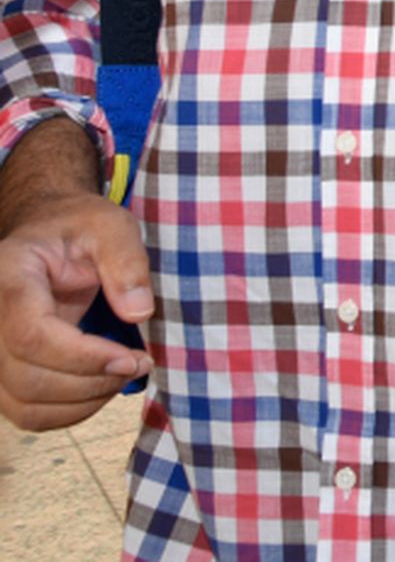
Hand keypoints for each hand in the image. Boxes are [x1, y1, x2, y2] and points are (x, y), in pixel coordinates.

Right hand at [0, 192, 152, 429]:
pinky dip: (67, 412)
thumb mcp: (110, 224)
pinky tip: (101, 386)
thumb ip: (126, 261)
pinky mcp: (5, 370)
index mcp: (10, 278)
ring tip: (124, 373)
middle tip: (139, 363)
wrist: (47, 232)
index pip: (31, 335)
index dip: (82, 357)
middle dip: (91, 382)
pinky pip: (25, 411)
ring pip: (23, 404)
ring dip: (82, 402)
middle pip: (27, 378)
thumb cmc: (78, 226)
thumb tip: (139, 313)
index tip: (131, 357)